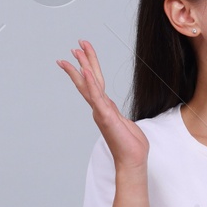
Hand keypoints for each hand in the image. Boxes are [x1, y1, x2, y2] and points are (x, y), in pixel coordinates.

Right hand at [56, 40, 148, 169]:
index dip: (88, 68)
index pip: (94, 83)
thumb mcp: (123, 123)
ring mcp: (101, 111)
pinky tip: (86, 71)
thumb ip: (115, 114)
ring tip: (76, 51)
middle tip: (75, 46)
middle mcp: (99, 107)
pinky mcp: (106, 116)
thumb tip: (112, 110)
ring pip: (90, 84)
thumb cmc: (130, 145)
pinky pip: (97, 96)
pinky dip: (90, 83)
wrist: (131, 160)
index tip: (80, 54)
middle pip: (89, 79)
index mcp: (104, 107)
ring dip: (83, 66)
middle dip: (83, 61)